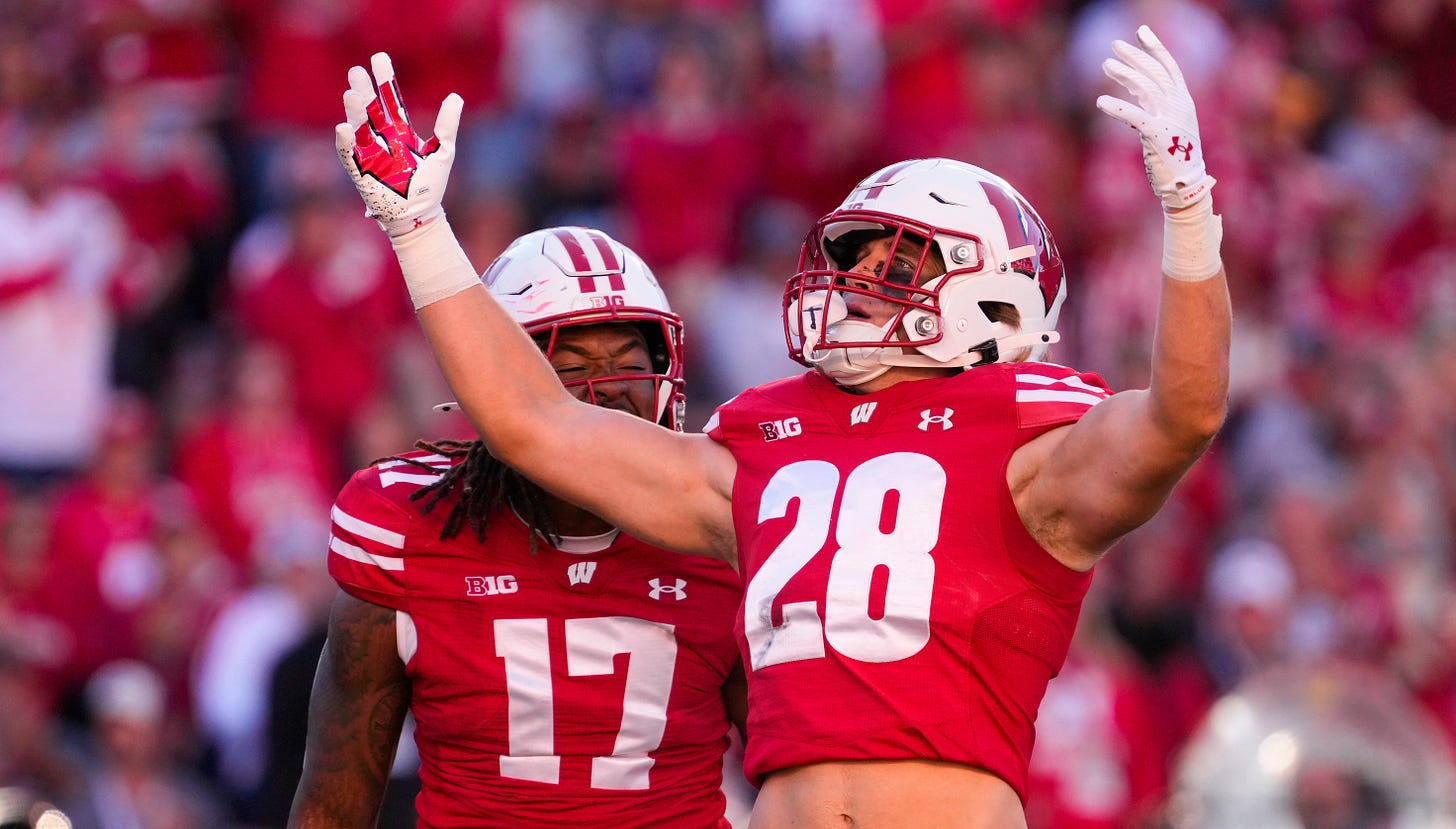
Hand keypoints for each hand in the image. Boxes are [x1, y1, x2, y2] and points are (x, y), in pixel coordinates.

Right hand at [335, 52, 462, 236]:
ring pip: (359, 128)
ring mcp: (370, 154)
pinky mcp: (361, 172)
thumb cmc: (430, 185)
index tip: (379, 58)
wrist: (421, 215)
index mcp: (400, 131)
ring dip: (354, 112)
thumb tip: (455, 96)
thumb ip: (447, 126)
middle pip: (370, 109)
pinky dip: (346, 142)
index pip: (391, 100)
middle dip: (364, 91)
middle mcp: (382, 138)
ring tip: (352, 94)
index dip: (385, 80)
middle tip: (357, 72)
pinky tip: (344, 127)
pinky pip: (350, 155)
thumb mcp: (443, 152)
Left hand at [1096, 26, 1212, 209]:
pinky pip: (1136, 116)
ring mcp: (1171, 120)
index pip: (1170, 67)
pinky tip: (1100, 102)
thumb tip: (1134, 84)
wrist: (1186, 187)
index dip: (1155, 48)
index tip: (1142, 32)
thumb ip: (1151, 103)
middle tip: (1114, 46)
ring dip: (1125, 74)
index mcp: (1184, 102)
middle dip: (1135, 57)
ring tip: (1105, 65)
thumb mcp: (1163, 123)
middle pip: (1155, 73)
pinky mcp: (1158, 136)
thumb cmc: (1172, 157)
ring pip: (1147, 88)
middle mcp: (1180, 106)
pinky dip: (1118, 108)